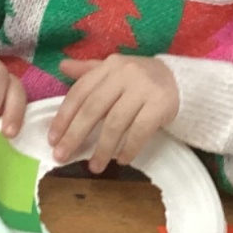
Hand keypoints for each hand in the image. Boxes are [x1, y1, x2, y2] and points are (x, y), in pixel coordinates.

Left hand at [50, 56, 179, 172]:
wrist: (179, 80)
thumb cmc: (139, 78)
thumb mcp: (114, 70)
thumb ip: (88, 71)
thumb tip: (61, 66)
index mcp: (109, 66)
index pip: (80, 92)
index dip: (64, 117)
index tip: (52, 139)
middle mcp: (124, 74)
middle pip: (93, 109)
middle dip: (75, 135)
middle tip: (62, 157)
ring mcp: (143, 89)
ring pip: (116, 123)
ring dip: (103, 148)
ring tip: (94, 167)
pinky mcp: (160, 105)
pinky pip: (140, 131)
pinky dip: (129, 148)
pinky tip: (122, 160)